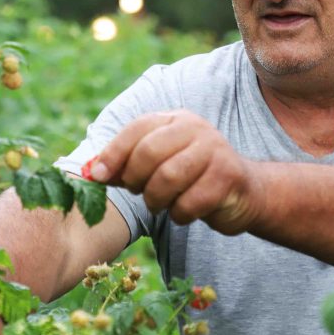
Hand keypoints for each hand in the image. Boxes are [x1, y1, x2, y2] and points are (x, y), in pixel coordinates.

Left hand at [90, 110, 258, 233]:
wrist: (243, 192)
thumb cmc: (190, 179)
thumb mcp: (157, 166)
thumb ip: (125, 166)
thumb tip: (90, 172)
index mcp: (174, 120)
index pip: (137, 129)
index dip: (113, 153)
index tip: (98, 176)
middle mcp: (195, 129)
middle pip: (149, 153)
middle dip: (135, 179)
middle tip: (137, 192)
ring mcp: (214, 150)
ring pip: (168, 178)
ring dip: (156, 199)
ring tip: (160, 204)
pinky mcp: (227, 177)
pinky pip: (189, 202)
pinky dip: (179, 214)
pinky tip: (183, 211)